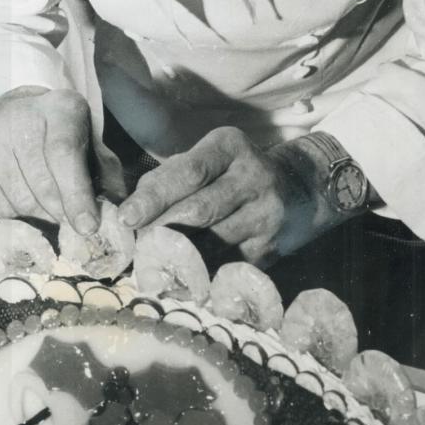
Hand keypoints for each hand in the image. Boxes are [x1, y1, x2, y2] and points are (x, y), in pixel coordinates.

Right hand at [0, 86, 98, 234]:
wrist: (16, 113)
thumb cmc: (62, 135)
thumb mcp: (91, 145)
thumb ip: (107, 177)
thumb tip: (119, 216)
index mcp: (58, 108)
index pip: (63, 154)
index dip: (75, 194)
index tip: (87, 227)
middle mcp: (18, 117)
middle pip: (40, 183)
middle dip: (60, 214)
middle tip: (71, 226)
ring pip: (18, 200)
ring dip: (40, 219)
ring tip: (51, 216)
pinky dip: (16, 218)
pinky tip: (28, 209)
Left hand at [116, 127, 347, 266]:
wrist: (298, 188)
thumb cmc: (231, 172)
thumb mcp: (206, 158)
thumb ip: (168, 177)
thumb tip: (130, 212)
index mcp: (230, 146)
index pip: (188, 172)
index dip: (154, 197)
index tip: (126, 217)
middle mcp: (252, 176)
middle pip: (199, 209)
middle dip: (160, 230)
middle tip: (133, 246)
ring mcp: (266, 214)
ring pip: (213, 242)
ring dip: (176, 256)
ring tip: (149, 263)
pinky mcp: (271, 249)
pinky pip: (228, 265)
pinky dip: (200, 273)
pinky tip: (179, 278)